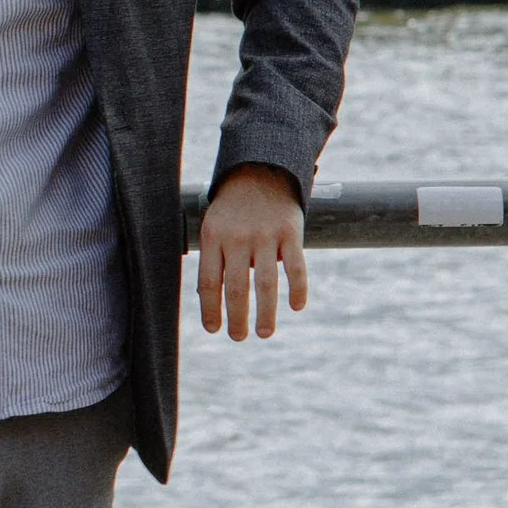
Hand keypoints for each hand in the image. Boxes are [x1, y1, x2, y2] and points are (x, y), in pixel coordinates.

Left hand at [196, 164, 306, 340]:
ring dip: (265, 312)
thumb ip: (214, 258)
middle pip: (236, 287)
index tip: (214, 329)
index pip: (209, 282)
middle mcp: (238, 238)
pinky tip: (296, 306)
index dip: (210, 309)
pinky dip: (298, 289)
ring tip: (264, 333)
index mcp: (213, 237)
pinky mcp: (291, 232)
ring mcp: (265, 235)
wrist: (261, 170)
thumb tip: (211, 301)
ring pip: (265, 283)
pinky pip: (296, 266)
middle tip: (239, 337)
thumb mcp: (214, 226)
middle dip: (237, 317)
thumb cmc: (233, 209)